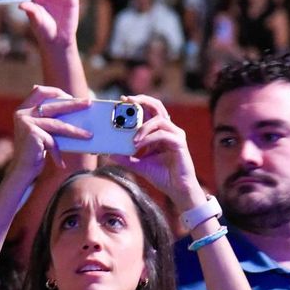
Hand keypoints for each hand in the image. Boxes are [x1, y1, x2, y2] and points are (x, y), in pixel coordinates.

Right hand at [9, 86, 89, 181]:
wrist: (20, 169)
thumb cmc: (34, 150)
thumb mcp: (41, 131)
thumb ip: (49, 118)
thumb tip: (73, 107)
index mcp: (23, 109)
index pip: (39, 91)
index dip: (55, 92)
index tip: (71, 96)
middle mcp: (22, 113)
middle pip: (53, 105)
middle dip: (73, 104)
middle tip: (89, 103)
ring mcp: (26, 123)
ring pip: (57, 124)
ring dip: (75, 131)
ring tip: (89, 135)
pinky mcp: (31, 134)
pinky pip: (52, 142)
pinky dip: (57, 154)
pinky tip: (62, 164)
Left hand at [113, 95, 202, 210]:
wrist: (177, 190)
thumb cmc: (162, 176)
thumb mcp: (139, 165)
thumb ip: (126, 158)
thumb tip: (109, 154)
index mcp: (160, 131)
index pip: (149, 110)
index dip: (137, 102)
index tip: (122, 100)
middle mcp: (169, 130)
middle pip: (157, 106)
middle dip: (142, 100)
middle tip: (127, 101)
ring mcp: (176, 135)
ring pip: (159, 120)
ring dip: (143, 128)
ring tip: (132, 140)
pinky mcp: (179, 143)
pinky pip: (162, 134)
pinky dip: (149, 138)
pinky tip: (139, 145)